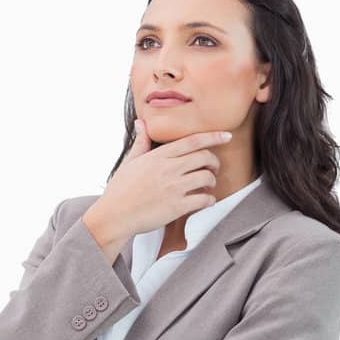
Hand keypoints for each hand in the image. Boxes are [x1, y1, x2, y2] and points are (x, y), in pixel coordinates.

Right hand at [82, 120, 232, 262]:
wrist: (113, 216)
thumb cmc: (120, 191)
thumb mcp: (129, 162)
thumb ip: (141, 142)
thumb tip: (141, 123)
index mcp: (159, 156)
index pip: (193, 141)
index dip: (213, 137)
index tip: (226, 136)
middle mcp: (169, 169)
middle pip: (204, 157)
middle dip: (214, 162)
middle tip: (213, 168)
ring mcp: (174, 188)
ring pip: (207, 177)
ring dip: (212, 181)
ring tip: (208, 186)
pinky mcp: (177, 207)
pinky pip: (204, 200)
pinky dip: (209, 200)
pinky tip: (206, 201)